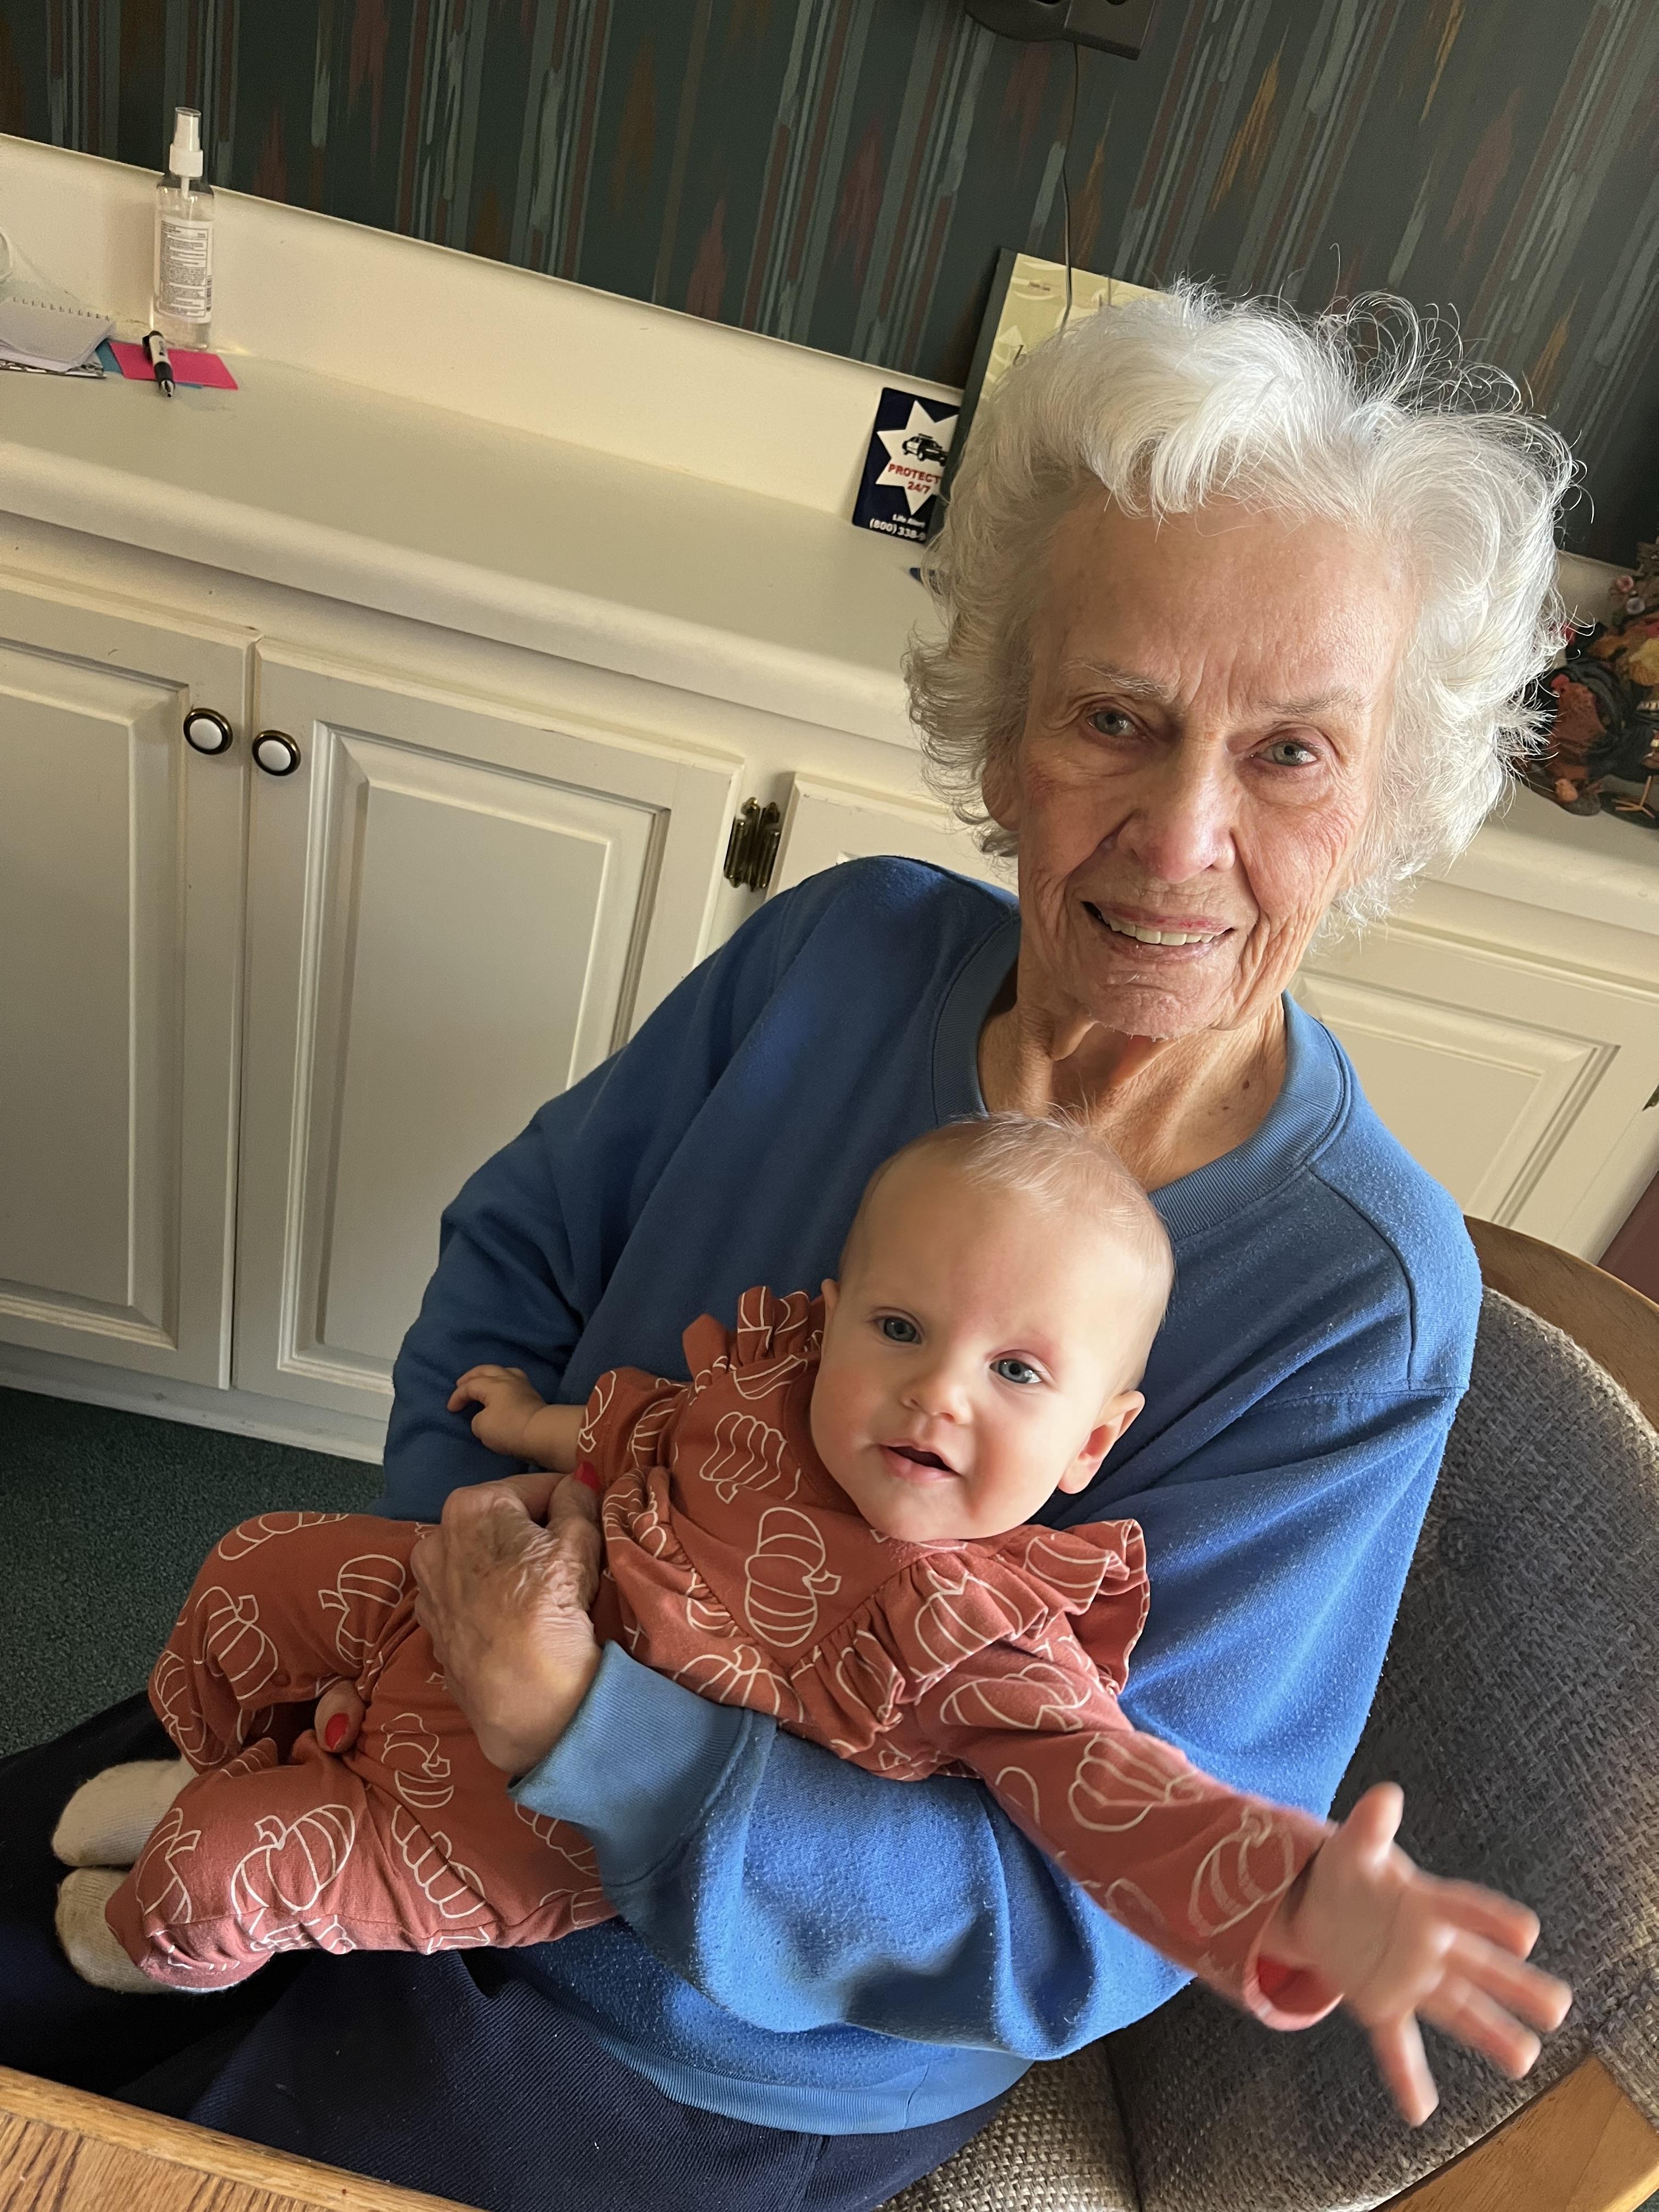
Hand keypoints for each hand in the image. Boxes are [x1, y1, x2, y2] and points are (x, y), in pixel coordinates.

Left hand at [408, 1472, 602, 1776]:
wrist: (523, 1697)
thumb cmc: (551, 1607)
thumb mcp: (578, 1541)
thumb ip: (576, 1499)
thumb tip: (577, 1477)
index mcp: (469, 1506)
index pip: (532, 1486)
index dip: (566, 1499)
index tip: (586, 1517)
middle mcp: (435, 1539)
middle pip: (499, 1522)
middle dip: (532, 1532)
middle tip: (569, 1556)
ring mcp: (428, 1588)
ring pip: (480, 1559)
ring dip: (508, 1565)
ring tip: (543, 1591)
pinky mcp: (432, 1628)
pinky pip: (467, 1596)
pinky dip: (488, 1598)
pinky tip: (514, 1618)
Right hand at [448, 1364, 549, 1458]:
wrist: (543, 1433)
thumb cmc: (509, 1428)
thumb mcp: (481, 1427)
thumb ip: (477, 1419)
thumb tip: (485, 1416)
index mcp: (493, 1384)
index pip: (470, 1386)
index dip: (457, 1396)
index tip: (451, 1409)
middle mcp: (508, 1379)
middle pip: (487, 1370)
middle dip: (471, 1376)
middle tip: (461, 1383)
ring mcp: (523, 1385)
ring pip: (504, 1372)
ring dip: (490, 1375)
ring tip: (483, 1382)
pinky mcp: (533, 1395)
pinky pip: (513, 1381)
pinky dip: (503, 1383)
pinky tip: (501, 1390)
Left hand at [1264, 1784, 1572, 2125]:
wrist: (1316, 1905)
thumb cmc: (1349, 1871)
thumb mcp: (1352, 1847)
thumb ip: (1369, 1827)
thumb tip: (1385, 1795)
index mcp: (1425, 1902)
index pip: (1464, 1908)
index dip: (1491, 1918)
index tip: (1524, 1932)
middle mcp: (1429, 1945)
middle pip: (1476, 1966)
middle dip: (1514, 1985)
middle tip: (1557, 2006)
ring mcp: (1409, 1979)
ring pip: (1455, 2008)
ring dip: (1487, 2031)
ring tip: (1524, 2059)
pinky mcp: (1381, 2004)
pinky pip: (1396, 2044)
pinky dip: (1406, 2075)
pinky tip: (1420, 2111)